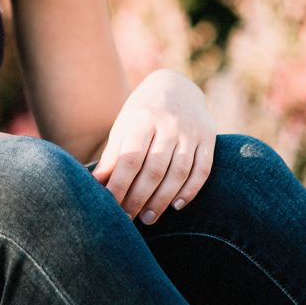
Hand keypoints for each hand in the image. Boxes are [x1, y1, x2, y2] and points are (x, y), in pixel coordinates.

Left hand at [90, 69, 214, 224]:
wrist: (177, 85)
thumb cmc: (143, 111)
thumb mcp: (124, 125)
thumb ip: (113, 153)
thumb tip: (96, 184)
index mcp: (143, 118)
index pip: (130, 158)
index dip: (119, 185)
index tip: (110, 206)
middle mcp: (169, 124)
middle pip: (154, 169)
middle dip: (139, 198)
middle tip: (128, 219)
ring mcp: (191, 131)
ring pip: (178, 173)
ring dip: (162, 200)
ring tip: (148, 218)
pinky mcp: (209, 139)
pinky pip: (202, 170)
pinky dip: (190, 191)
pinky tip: (176, 206)